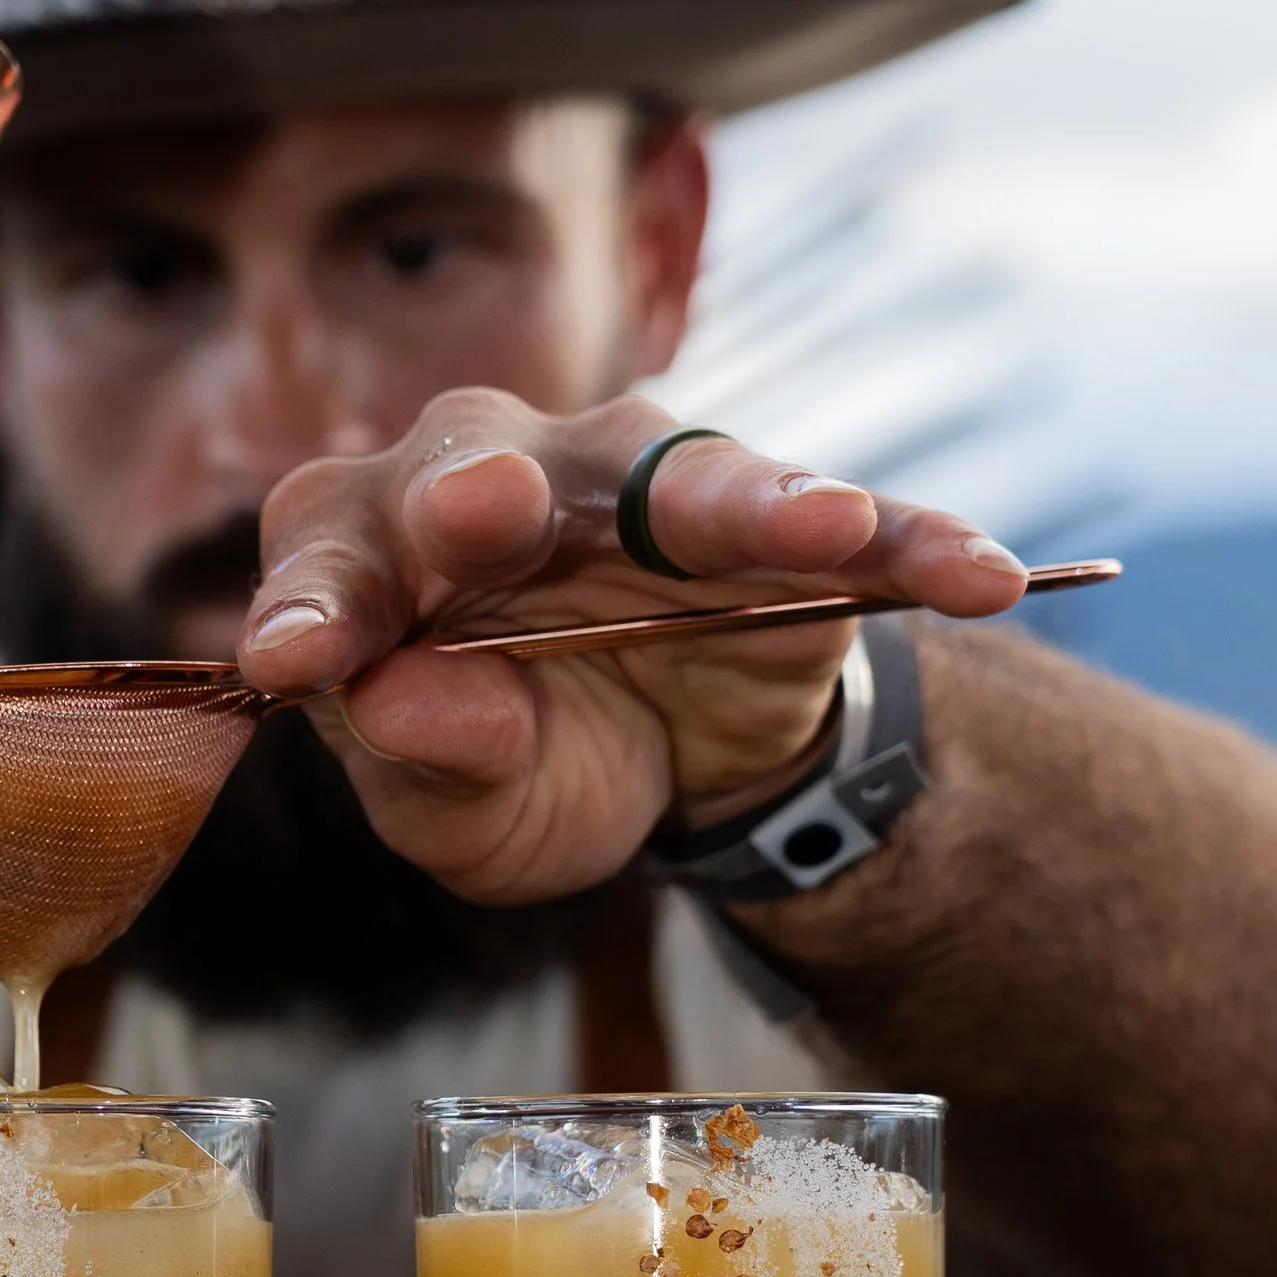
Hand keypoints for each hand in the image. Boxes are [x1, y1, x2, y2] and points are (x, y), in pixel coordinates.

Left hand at [236, 390, 1026, 905]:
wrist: (657, 769)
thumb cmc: (517, 768)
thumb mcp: (460, 814)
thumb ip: (423, 765)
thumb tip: (408, 701)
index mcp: (372, 541)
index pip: (331, 556)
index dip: (315, 607)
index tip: (299, 659)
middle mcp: (496, 472)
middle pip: (485, 462)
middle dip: (489, 488)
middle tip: (494, 507)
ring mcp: (644, 486)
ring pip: (686, 474)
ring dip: (754, 498)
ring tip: (816, 529)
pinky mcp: (778, 526)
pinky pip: (859, 526)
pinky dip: (916, 546)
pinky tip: (978, 574)